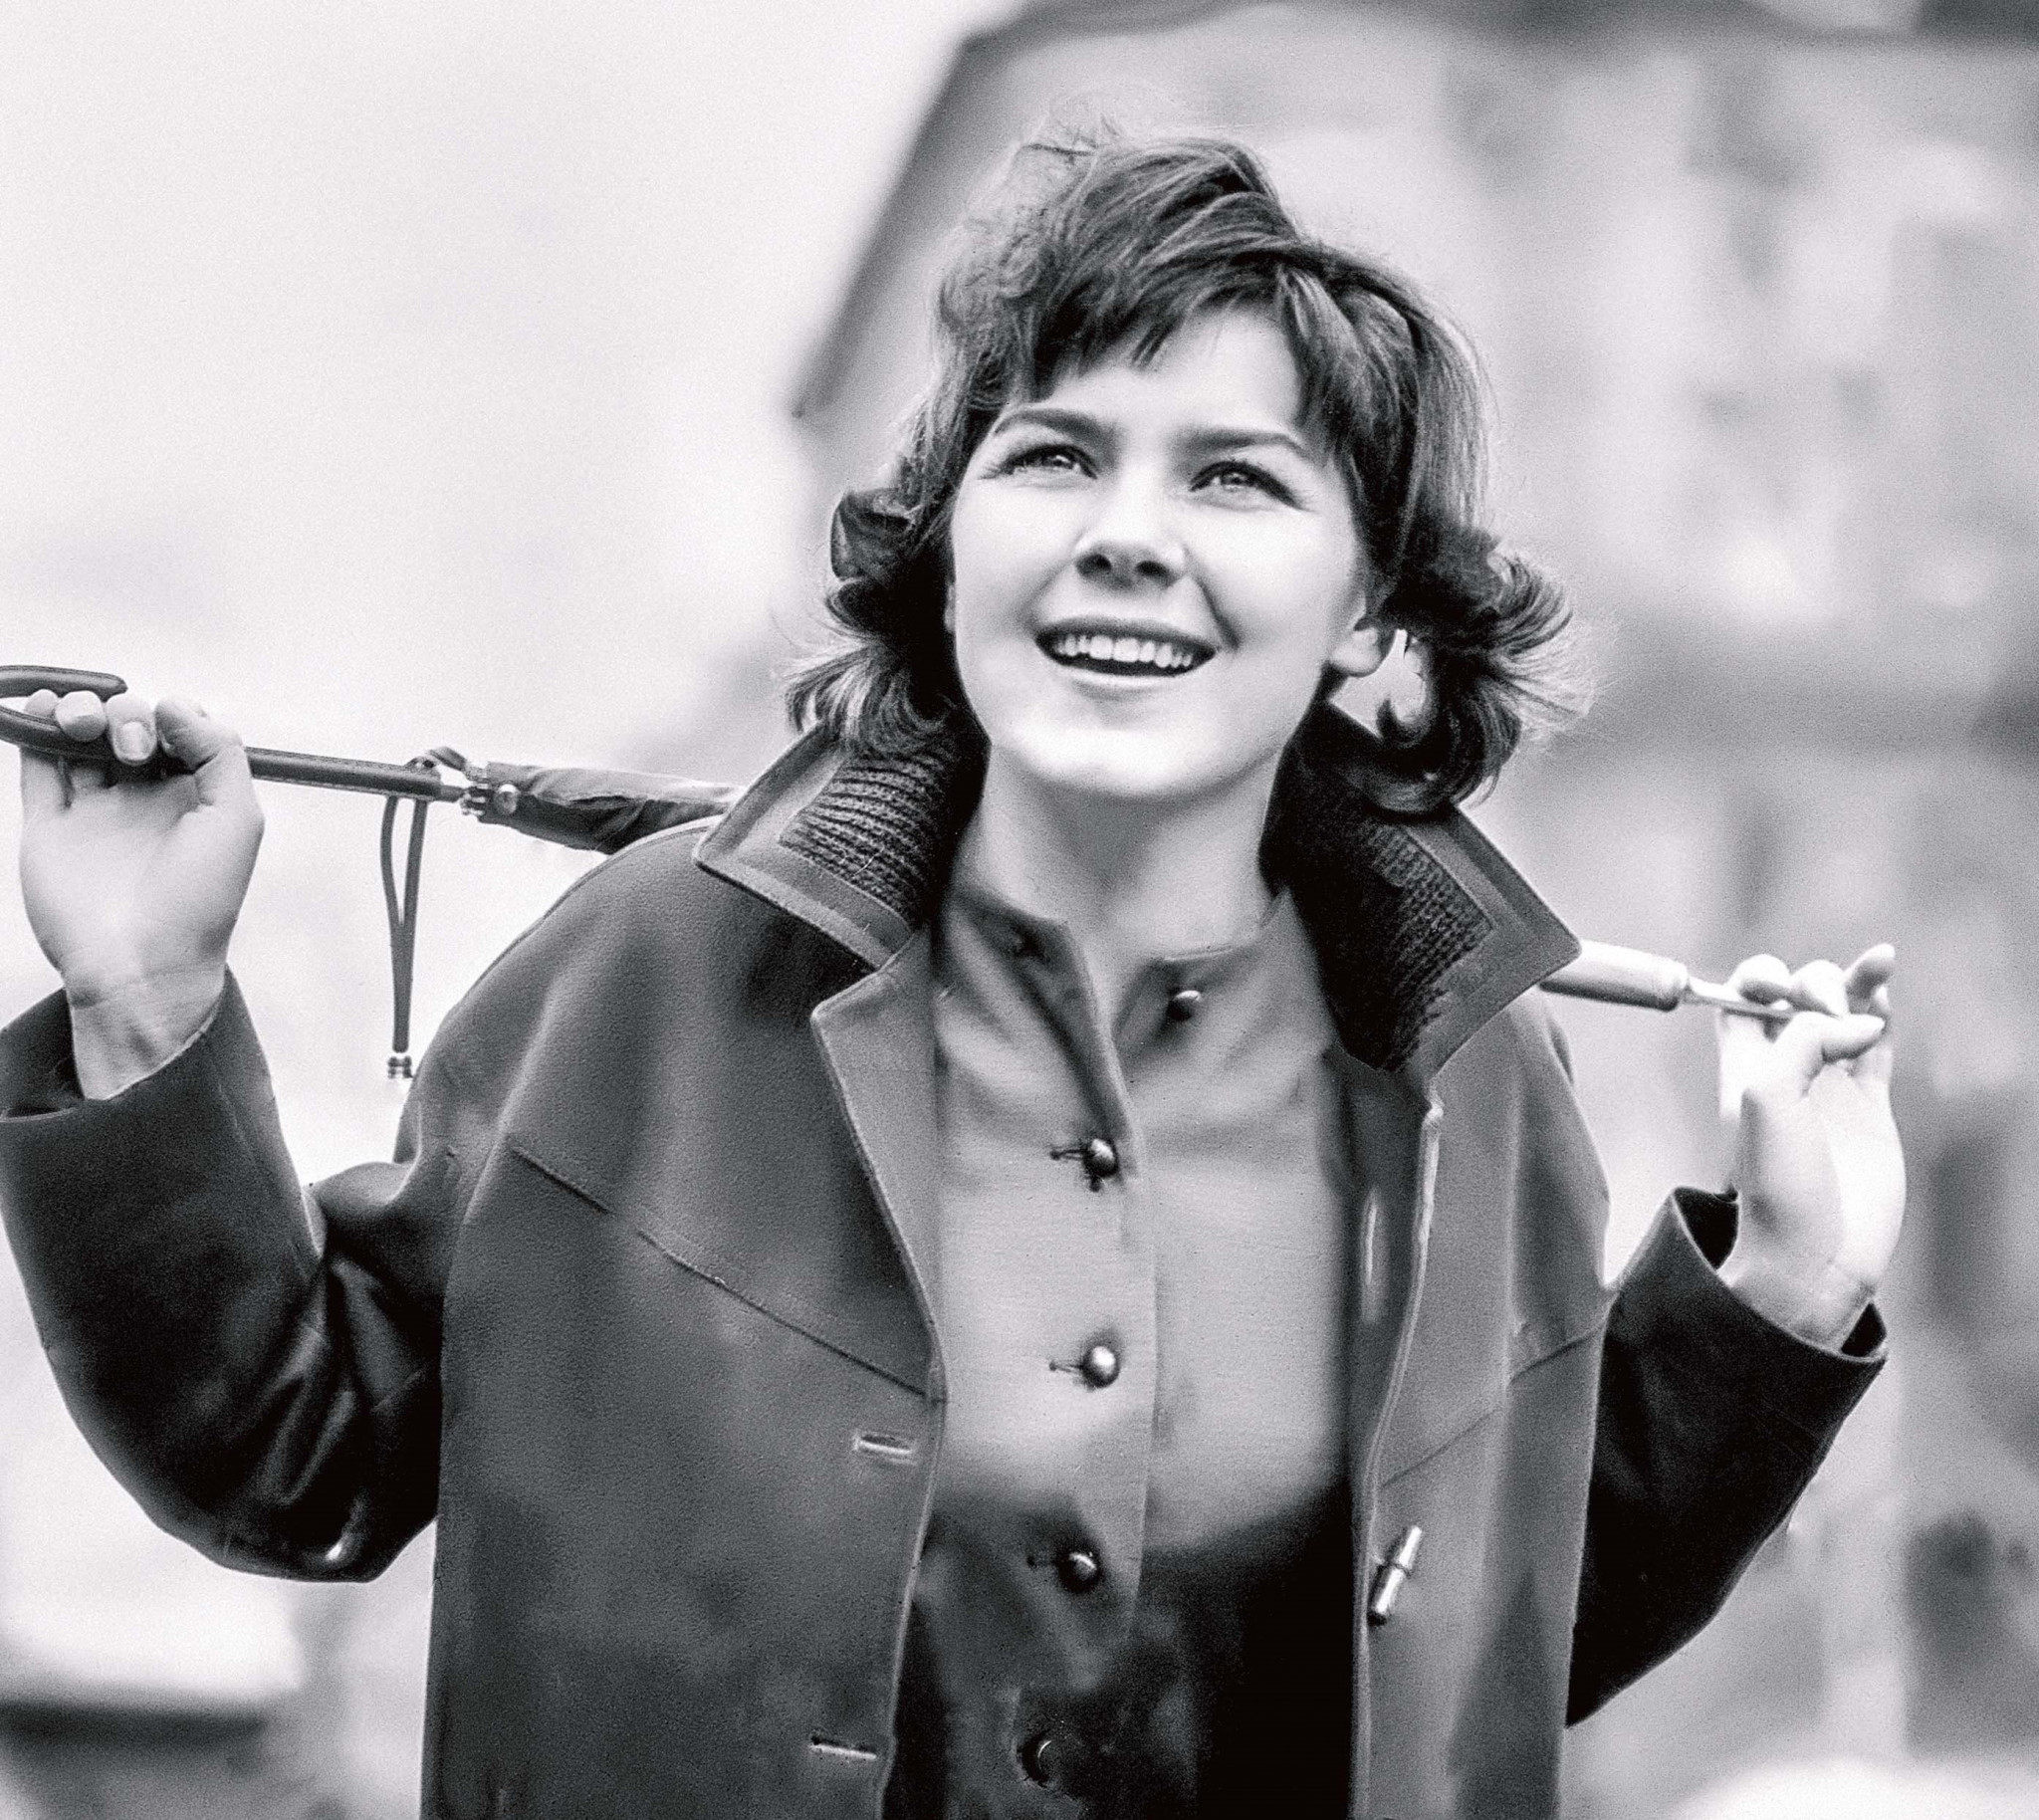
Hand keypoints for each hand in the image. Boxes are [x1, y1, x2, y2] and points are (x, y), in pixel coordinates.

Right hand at [15, 688, 261, 1095]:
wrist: (140, 965)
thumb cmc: (199, 901)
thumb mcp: (237, 820)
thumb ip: (218, 752)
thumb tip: (174, 704)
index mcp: (193, 798)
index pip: (178, 733)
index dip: (172, 715)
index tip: (169, 721)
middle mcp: (143, 801)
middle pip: (126, 728)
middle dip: (125, 715)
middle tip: (131, 749)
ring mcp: (94, 812)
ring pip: (80, 739)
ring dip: (79, 711)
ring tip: (82, 724)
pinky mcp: (49, 827)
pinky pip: (38, 767)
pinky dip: (33, 729)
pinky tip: (42, 707)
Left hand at [1717, 945, 1901, 1348]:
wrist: (1815, 1253)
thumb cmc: (1778, 1184)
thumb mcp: (1768, 1097)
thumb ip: (1803, 1041)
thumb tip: (1860, 1021)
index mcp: (1743, 1066)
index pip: (1740, 998)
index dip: (1759, 977)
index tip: (1775, 989)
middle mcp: (1784, 1070)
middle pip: (1796, 998)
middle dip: (1814, 983)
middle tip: (1827, 1010)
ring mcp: (1829, 1086)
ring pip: (1841, 1013)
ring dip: (1854, 981)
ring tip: (1878, 964)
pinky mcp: (1869, 1106)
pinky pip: (1877, 1044)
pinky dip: (1882, 1012)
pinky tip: (1883, 987)